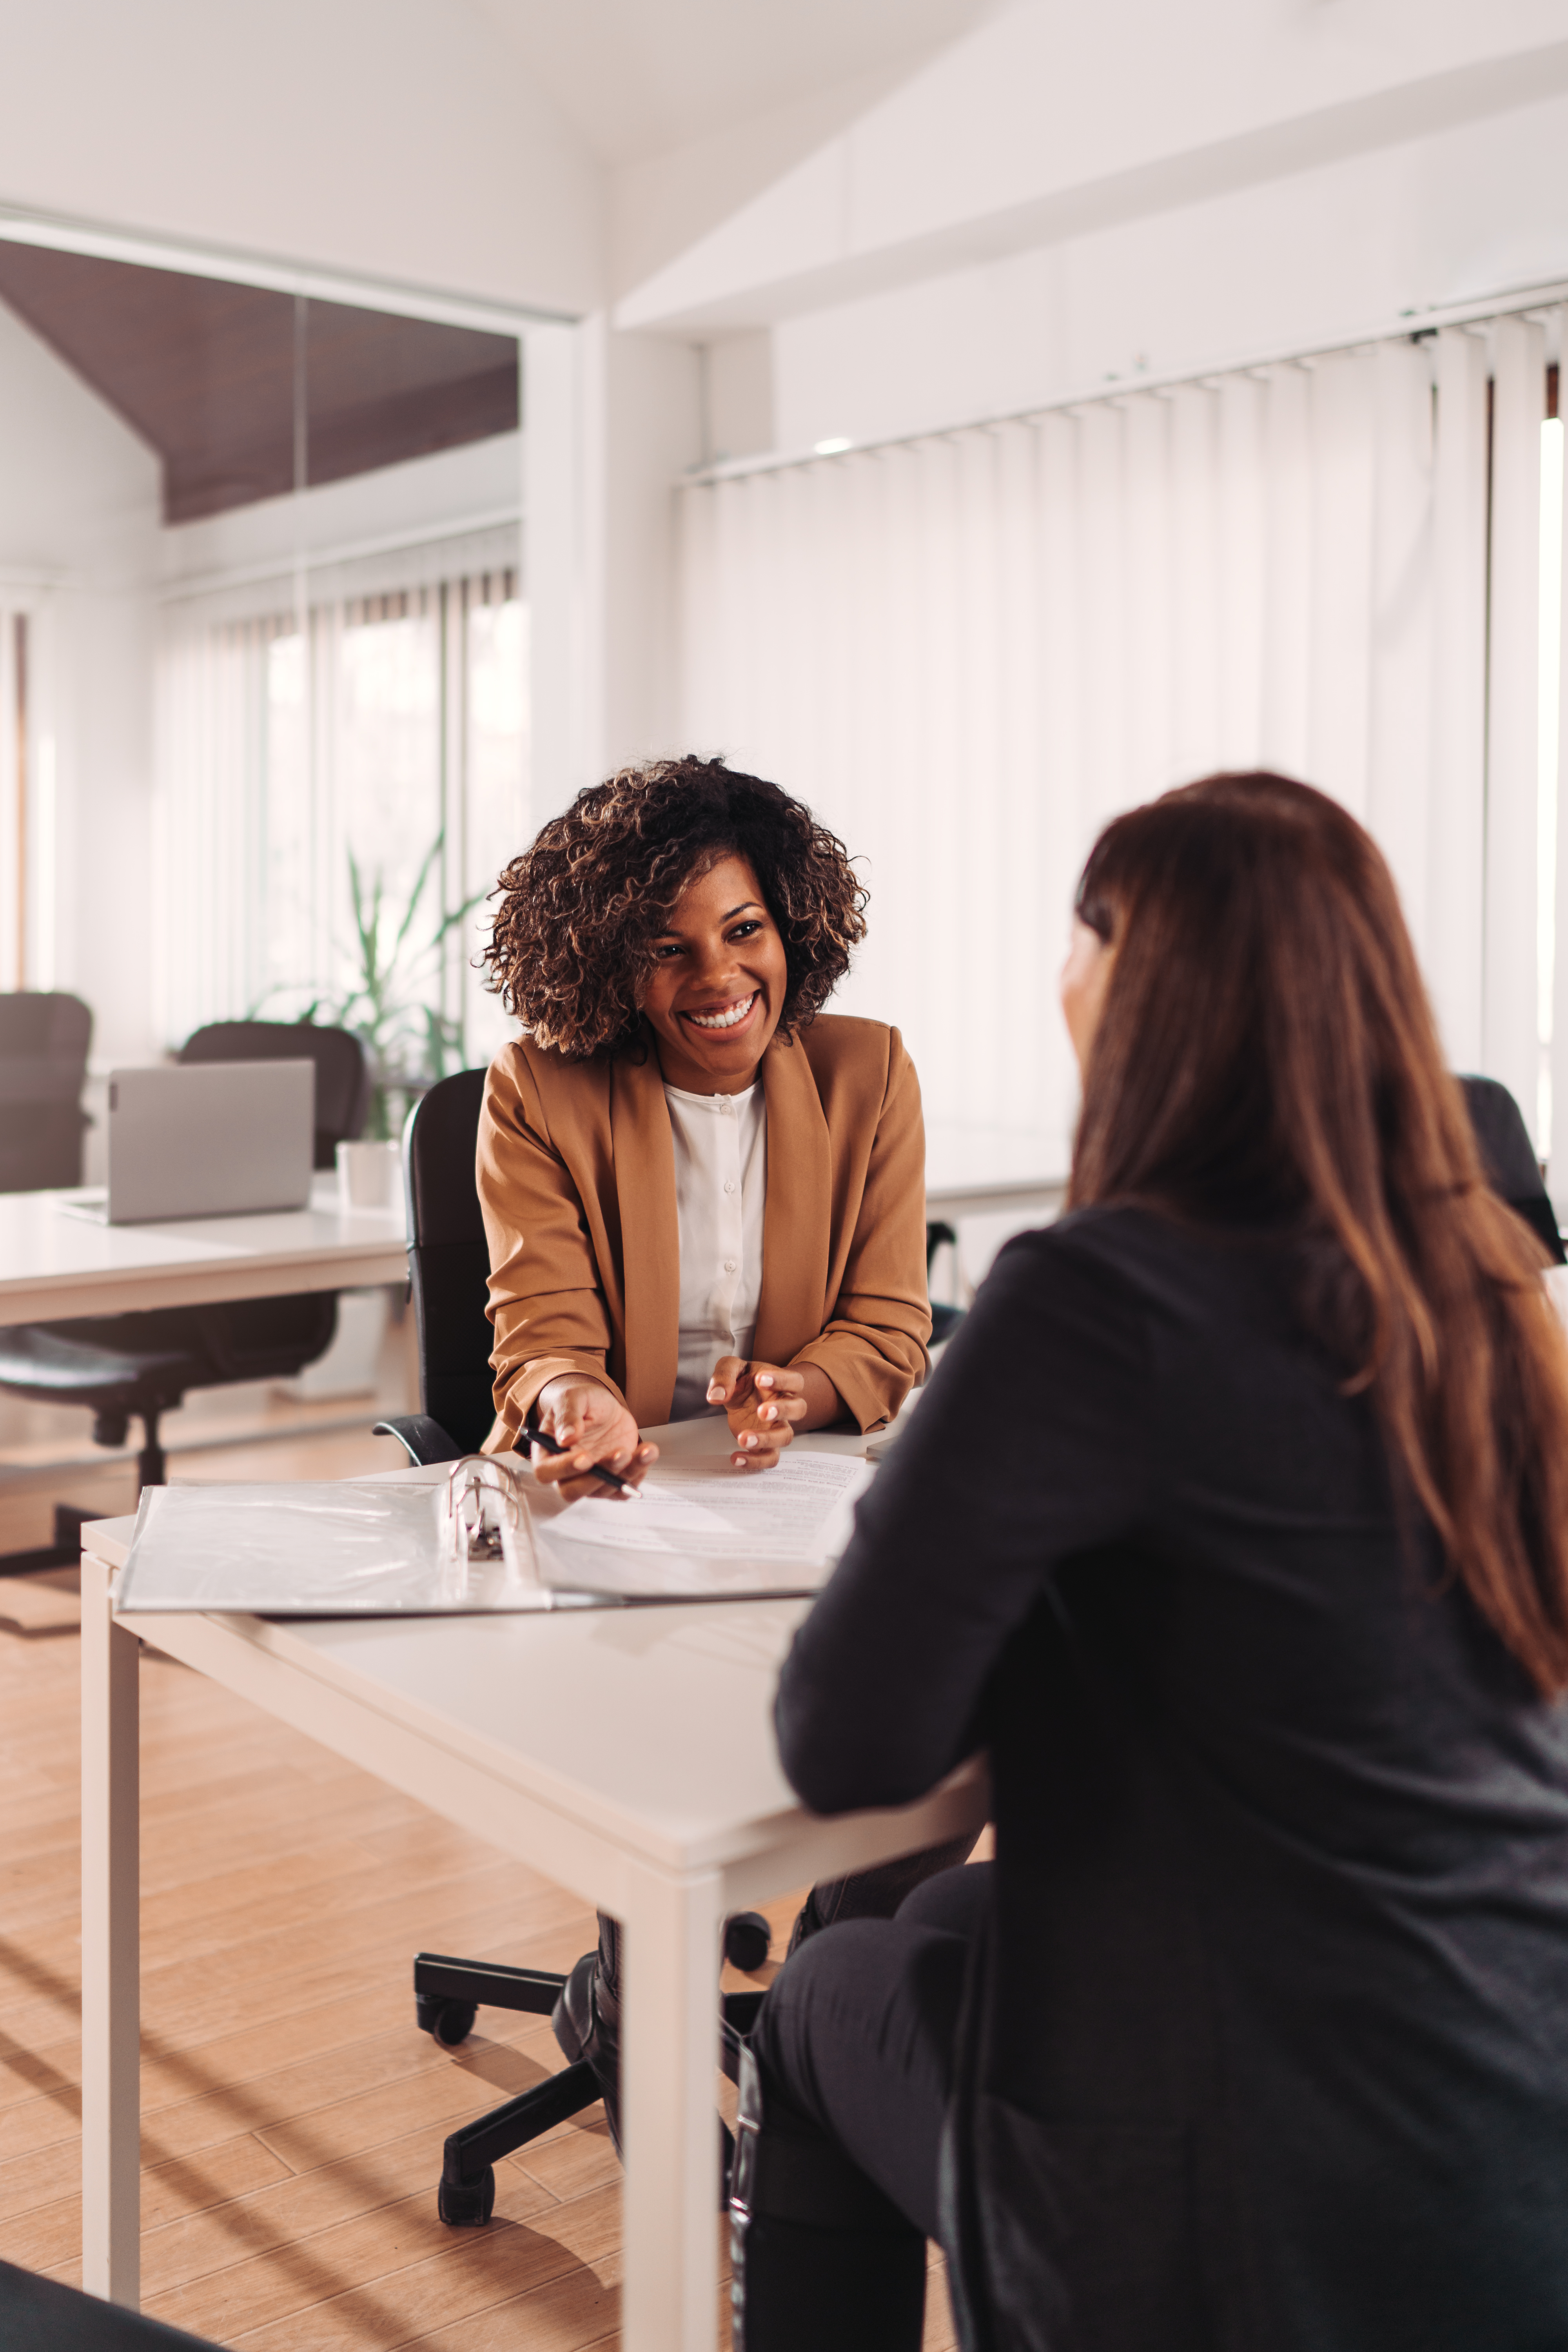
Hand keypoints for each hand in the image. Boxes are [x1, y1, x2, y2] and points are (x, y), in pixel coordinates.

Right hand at [528, 1377, 656, 1501]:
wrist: (603, 1407)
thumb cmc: (582, 1403)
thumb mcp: (573, 1398)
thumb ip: (567, 1415)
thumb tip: (565, 1438)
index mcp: (547, 1453)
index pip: (546, 1471)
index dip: (565, 1468)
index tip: (586, 1457)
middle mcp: (565, 1473)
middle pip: (572, 1491)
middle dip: (598, 1477)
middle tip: (621, 1454)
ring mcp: (589, 1480)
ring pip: (603, 1490)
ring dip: (626, 1473)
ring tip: (645, 1450)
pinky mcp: (610, 1481)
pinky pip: (622, 1491)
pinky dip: (637, 1476)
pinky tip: (646, 1454)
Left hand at [707, 1357, 809, 1472]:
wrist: (742, 1396)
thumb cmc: (743, 1380)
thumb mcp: (731, 1368)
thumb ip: (724, 1375)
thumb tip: (716, 1395)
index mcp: (780, 1384)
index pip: (794, 1380)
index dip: (781, 1380)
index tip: (760, 1379)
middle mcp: (784, 1406)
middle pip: (798, 1409)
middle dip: (782, 1410)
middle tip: (761, 1411)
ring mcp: (777, 1427)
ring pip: (785, 1436)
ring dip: (766, 1439)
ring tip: (743, 1438)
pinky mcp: (766, 1444)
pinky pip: (770, 1457)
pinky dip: (755, 1461)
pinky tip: (736, 1457)